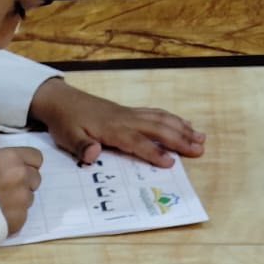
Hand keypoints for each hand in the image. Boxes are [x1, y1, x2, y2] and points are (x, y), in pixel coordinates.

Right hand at [0, 147, 43, 234]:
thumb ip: (2, 166)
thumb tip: (9, 172)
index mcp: (11, 158)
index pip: (36, 158)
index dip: (28, 165)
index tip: (19, 171)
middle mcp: (22, 176)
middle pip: (35, 179)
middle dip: (24, 184)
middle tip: (6, 191)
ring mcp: (23, 199)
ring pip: (29, 199)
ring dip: (18, 201)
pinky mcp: (20, 219)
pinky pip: (22, 216)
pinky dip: (13, 217)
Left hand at [29, 78, 204, 167]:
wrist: (62, 101)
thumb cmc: (65, 122)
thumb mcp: (66, 137)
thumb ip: (81, 146)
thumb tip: (93, 154)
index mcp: (112, 129)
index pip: (137, 142)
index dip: (154, 152)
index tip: (171, 163)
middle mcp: (126, 119)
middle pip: (158, 128)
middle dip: (180, 139)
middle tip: (200, 150)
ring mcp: (129, 114)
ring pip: (161, 119)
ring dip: (182, 128)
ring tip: (201, 138)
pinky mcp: (129, 112)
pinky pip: (156, 114)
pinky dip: (172, 119)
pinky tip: (184, 124)